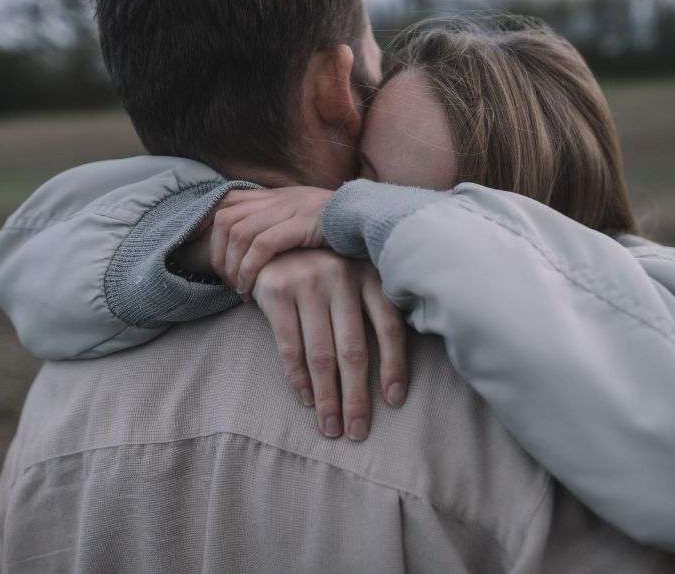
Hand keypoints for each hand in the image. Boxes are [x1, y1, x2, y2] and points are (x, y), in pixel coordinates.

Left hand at [209, 187, 333, 296]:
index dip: (211, 229)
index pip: (228, 203)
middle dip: (217, 252)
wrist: (374, 219)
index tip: (214, 257)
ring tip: (238, 288)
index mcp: (277, 195)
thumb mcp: (307, 221)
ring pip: (240, 233)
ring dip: (232, 265)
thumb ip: (284, 226)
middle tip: (224, 280)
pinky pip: (262, 245)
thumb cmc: (342, 229)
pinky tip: (251, 287)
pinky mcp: (301, 223)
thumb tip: (260, 248)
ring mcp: (289, 208)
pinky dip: (250, 268)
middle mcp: (279, 197)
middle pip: (226, 218)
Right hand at [252, 249, 407, 440]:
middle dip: (356, 397)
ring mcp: (308, 282)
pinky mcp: (277, 291)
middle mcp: (341, 276)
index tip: (395, 402)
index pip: (389, 327)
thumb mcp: (355, 278)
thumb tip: (400, 367)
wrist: (274, 243)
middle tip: (357, 432)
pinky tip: (307, 400)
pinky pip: (290, 347)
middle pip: (354, 351)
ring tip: (331, 428)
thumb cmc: (325, 273)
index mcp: (369, 275)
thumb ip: (374, 309)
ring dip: (327, 398)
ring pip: (321, 355)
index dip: (395, 367)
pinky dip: (298, 379)